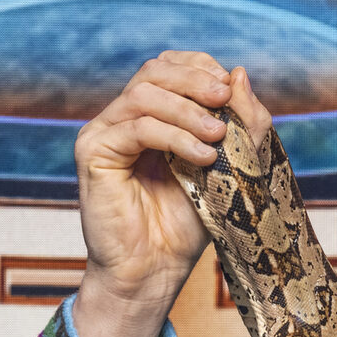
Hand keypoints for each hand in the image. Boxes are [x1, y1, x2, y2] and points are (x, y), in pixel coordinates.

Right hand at [71, 51, 272, 336]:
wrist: (156, 270)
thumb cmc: (190, 223)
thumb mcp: (230, 168)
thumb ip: (242, 124)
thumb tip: (240, 72)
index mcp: (154, 115)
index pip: (171, 67)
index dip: (201, 69)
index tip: (232, 89)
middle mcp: (124, 117)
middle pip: (155, 71)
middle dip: (196, 81)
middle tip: (226, 100)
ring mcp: (105, 132)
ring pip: (144, 95)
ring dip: (188, 110)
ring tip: (218, 137)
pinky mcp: (95, 153)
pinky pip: (136, 128)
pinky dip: (174, 137)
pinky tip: (202, 157)